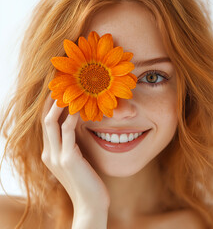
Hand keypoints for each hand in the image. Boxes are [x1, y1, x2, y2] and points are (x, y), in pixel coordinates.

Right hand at [41, 93, 109, 212]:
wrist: (90, 204)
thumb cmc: (86, 181)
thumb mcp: (74, 161)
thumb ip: (70, 147)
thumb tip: (74, 131)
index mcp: (50, 153)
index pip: (46, 125)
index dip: (50, 108)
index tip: (58, 93)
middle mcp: (49, 153)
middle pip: (44, 120)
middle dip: (50, 102)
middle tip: (60, 86)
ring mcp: (57, 156)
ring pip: (51, 123)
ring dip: (59, 106)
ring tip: (68, 91)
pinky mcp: (68, 159)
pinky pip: (67, 132)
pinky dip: (71, 118)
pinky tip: (78, 108)